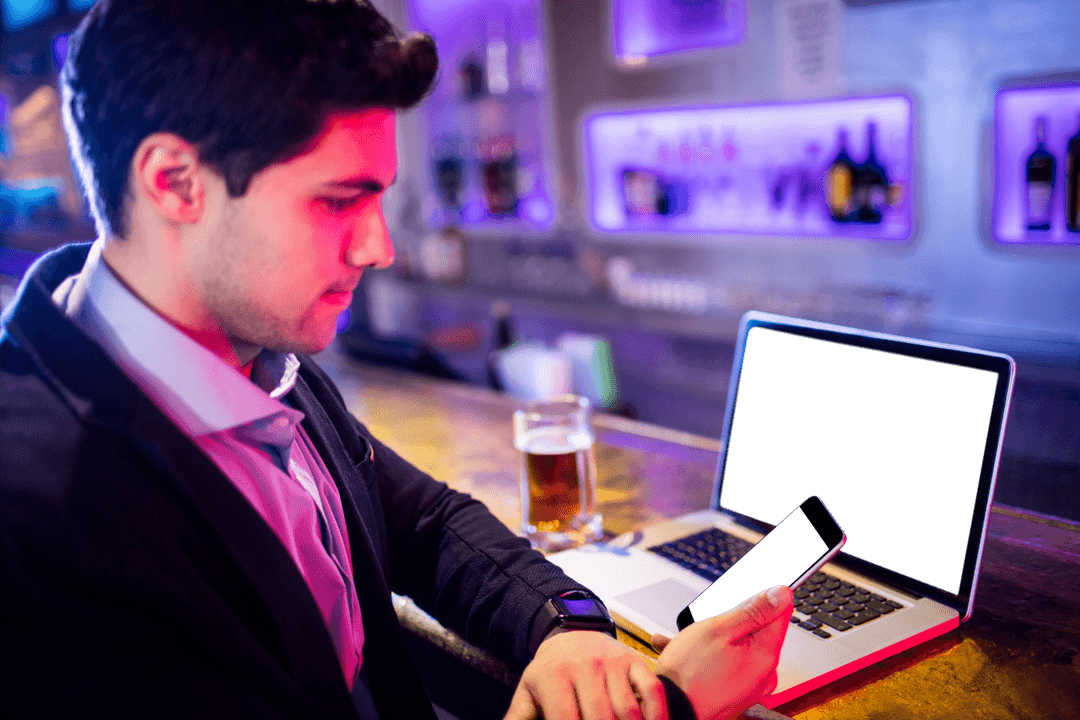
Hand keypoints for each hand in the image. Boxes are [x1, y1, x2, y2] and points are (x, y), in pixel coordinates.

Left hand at [504, 629, 666, 719]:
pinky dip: (656, 715)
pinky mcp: (634, 660)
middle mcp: (585, 666)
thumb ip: (518, 718)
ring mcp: (612, 662)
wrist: (570, 632)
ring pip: (626, 711)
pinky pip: (651, 691)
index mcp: (554, 676)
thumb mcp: (528, 692)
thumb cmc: (549, 672)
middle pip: (600, 718)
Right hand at [651, 585, 793, 719]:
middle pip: (757, 632)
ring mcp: (750, 686)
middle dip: (730, 622)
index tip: (743, 597)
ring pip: (737, 648)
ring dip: (714, 640)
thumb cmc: (689, 674)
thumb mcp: (718, 630)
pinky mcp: (736, 694)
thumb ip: (753, 610)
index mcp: (765, 655)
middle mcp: (764, 673)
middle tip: (706, 623)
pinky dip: (710, 657)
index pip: (780, 614)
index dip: (763, 598)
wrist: (671, 712)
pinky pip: (728, 666)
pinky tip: (686, 653)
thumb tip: (782, 593)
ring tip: (686, 640)